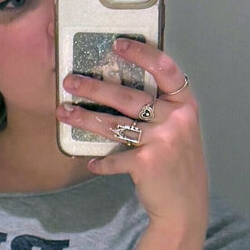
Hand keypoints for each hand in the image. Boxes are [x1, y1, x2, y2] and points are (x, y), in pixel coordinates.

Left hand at [56, 39, 207, 235]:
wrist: (185, 205)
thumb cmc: (176, 163)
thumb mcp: (179, 129)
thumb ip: (160, 110)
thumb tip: (117, 88)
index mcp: (185, 104)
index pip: (165, 69)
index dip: (142, 54)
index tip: (117, 44)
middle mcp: (177, 119)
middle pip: (129, 97)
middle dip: (95, 87)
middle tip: (70, 81)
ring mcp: (163, 141)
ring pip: (115, 124)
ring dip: (85, 118)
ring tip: (64, 112)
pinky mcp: (147, 164)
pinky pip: (114, 158)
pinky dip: (100, 162)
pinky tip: (89, 161)